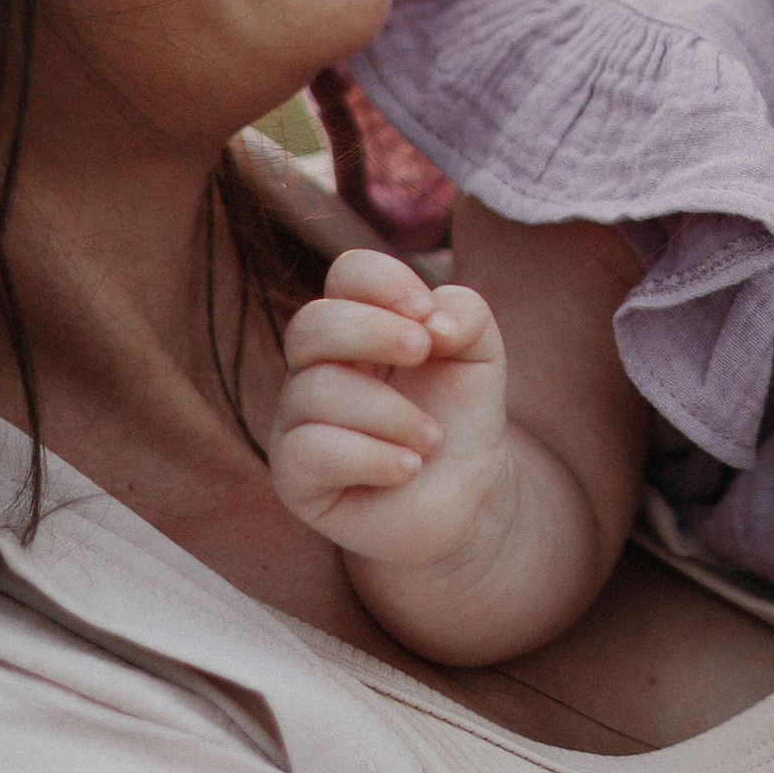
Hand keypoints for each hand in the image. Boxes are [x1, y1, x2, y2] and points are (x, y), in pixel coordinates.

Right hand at [268, 250, 515, 570]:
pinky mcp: (293, 475)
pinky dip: (372, 456)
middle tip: (424, 353)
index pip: (348, 275)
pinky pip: (310, 450)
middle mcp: (316, 367)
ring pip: (318, 391)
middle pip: (311, 324)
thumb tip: (430, 322)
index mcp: (358, 326)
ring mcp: (297, 420)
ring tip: (430, 440)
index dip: (385, 281)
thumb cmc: (461, 417)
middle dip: (373, 331)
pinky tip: (408, 468)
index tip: (427, 314)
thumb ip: (467, 314)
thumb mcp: (480, 356)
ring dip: (393, 414)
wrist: (466, 498)